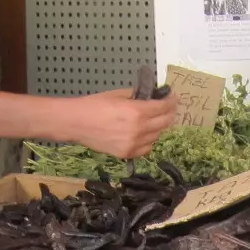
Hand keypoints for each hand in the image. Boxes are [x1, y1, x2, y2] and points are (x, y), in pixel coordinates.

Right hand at [64, 88, 178, 158]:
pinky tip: (145, 134)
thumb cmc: (94, 105)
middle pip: (164, 123)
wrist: (76, 123)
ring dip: (158, 127)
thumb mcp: (118, 95)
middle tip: (169, 108)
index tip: (173, 98)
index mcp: (137, 112)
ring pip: (156, 136)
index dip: (171, 102)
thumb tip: (150, 97)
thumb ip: (136, 97)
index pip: (163, 108)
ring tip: (154, 120)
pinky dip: (149, 140)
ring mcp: (134, 144)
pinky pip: (146, 148)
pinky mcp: (127, 154)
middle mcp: (139, 130)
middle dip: (169, 114)